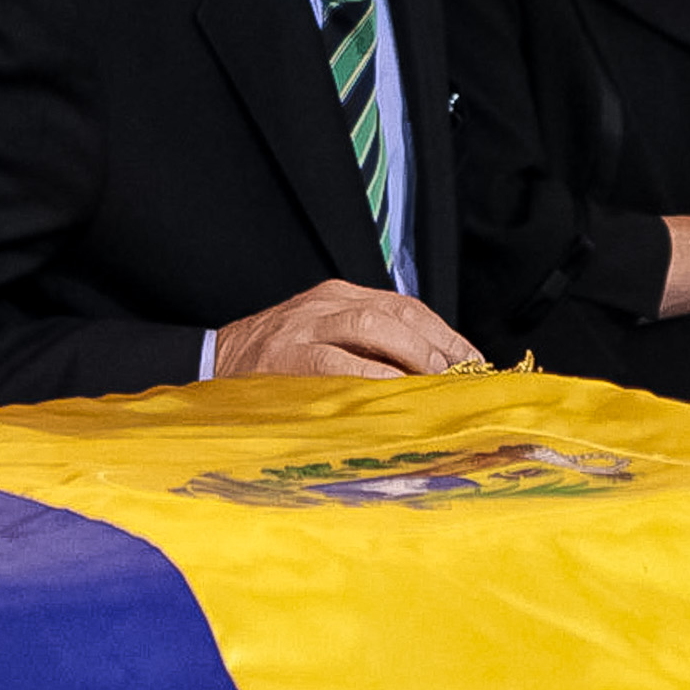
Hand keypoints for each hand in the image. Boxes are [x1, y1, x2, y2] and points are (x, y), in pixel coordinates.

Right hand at [213, 280, 480, 377]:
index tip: (476, 364)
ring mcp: (306, 326)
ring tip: (438, 384)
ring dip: (412, 356)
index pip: (408, 307)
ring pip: (372, 326)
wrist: (213, 361)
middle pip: (398, 313)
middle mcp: (327, 302)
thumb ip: (370, 347)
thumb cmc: (278, 361)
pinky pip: (337, 362)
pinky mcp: (288, 354)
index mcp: (341, 295)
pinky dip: (372, 377)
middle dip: (438, 347)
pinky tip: (395, 394)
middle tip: (464, 380)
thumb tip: (433, 375)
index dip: (447, 336)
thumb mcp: (325, 337)